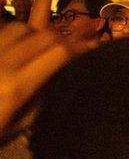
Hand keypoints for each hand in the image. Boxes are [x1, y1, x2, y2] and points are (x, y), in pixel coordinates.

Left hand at [0, 23, 70, 140]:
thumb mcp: (14, 129)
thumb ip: (39, 103)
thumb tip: (58, 81)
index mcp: (16, 87)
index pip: (58, 53)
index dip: (79, 49)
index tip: (90, 54)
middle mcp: (1, 64)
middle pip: (43, 36)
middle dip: (62, 41)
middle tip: (69, 52)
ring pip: (19, 28)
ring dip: (36, 36)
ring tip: (40, 50)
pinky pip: (0, 36)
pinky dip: (13, 38)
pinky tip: (14, 52)